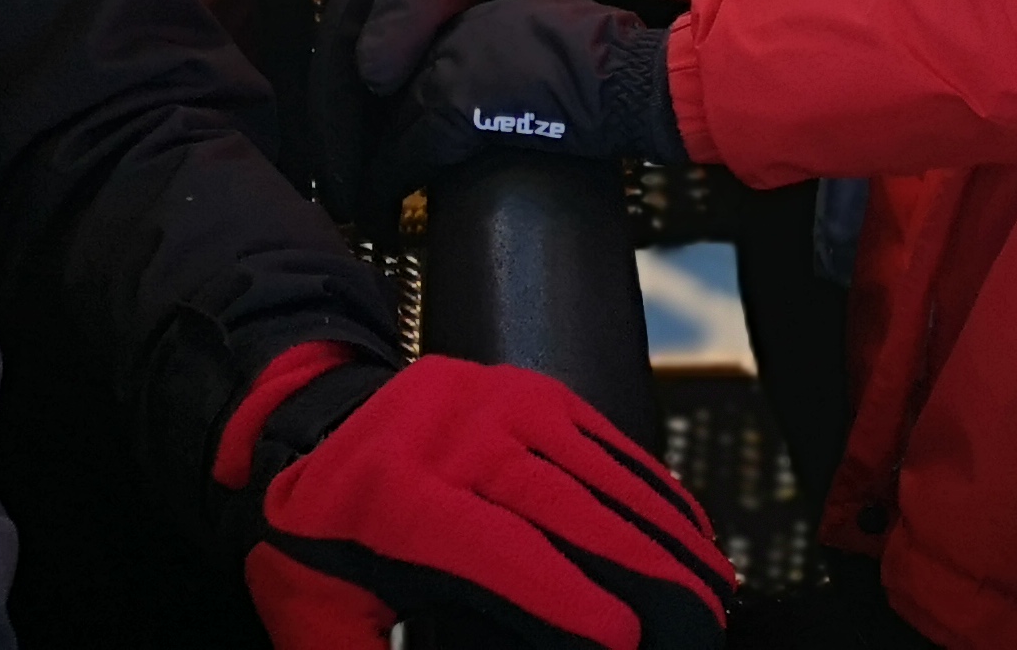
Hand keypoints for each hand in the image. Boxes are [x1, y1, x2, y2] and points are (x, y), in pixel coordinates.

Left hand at [230, 356, 731, 649]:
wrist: (306, 424)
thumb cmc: (315, 541)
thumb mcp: (315, 617)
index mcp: (396, 499)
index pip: (495, 549)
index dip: (561, 594)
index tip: (622, 638)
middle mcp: (454, 439)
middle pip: (561, 506)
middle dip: (638, 568)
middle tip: (697, 621)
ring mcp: (497, 404)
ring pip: (593, 468)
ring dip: (660, 528)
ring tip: (711, 584)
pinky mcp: (529, 390)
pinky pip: (600, 437)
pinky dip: (649, 483)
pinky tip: (688, 527)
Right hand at [311, 0, 538, 220]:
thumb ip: (402, 20)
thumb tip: (370, 79)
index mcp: (349, 16)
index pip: (333, 95)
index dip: (338, 148)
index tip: (348, 197)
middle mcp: (354, 31)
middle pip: (340, 108)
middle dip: (345, 159)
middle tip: (358, 213)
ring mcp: (376, 37)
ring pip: (359, 107)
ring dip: (363, 150)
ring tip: (375, 199)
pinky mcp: (402, 43)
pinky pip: (382, 98)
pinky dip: (384, 131)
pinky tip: (400, 157)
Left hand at [363, 0, 688, 215]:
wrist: (619, 78)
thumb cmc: (598, 51)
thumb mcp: (544, 4)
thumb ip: (512, 0)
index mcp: (463, 15)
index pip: (404, 60)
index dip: (388, 102)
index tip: (378, 131)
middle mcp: (447, 41)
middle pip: (387, 95)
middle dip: (369, 137)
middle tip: (358, 175)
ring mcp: (448, 75)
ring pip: (390, 127)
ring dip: (372, 166)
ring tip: (363, 200)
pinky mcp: (456, 116)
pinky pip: (404, 156)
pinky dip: (387, 183)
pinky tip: (381, 207)